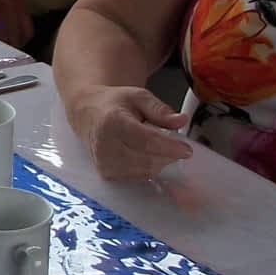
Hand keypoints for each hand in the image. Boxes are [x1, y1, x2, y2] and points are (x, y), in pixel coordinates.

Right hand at [68, 85, 192, 179]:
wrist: (89, 115)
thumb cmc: (113, 105)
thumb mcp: (138, 97)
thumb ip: (161, 110)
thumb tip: (181, 121)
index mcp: (112, 122)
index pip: (146, 141)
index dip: (170, 147)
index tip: (186, 149)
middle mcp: (105, 145)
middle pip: (148, 159)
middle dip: (167, 154)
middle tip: (173, 143)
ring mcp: (105, 162)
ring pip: (146, 171)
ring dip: (159, 161)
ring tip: (153, 144)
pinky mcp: (107, 174)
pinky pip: (139, 177)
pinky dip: (148, 167)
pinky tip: (143, 153)